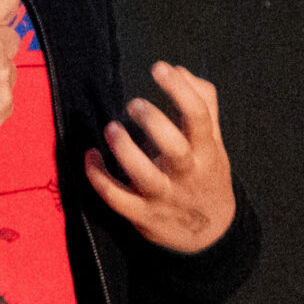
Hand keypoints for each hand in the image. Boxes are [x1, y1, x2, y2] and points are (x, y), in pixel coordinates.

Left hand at [84, 62, 236, 253]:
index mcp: (206, 151)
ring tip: (111, 128)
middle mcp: (187, 174)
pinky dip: (98, 177)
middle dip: (154, 123)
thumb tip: (179, 70)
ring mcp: (163, 197)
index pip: (199, 117)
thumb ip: (202, 102)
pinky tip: (91, 155)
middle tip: (134, 104)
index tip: (159, 68)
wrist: (208, 234)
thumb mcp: (213, 141)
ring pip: (145, 177)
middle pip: (175, 149)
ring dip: (125, 151)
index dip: (180, 90)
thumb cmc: (205, 174)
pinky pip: (117, 198)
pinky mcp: (142, 215)